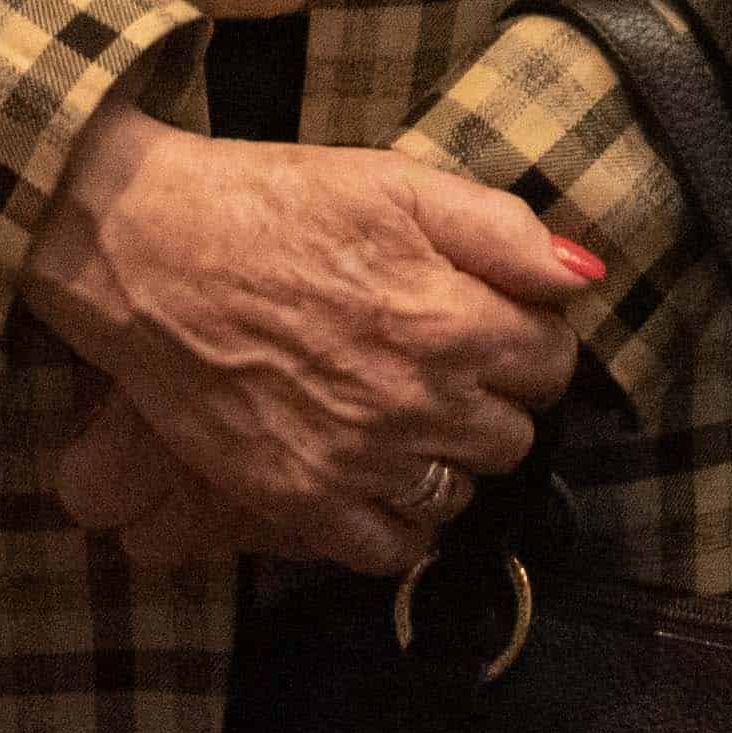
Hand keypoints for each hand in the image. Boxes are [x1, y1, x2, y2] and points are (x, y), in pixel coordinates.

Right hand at [19, 102, 594, 575]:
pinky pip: (391, 549)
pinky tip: (379, 477)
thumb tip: (583, 278)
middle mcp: (417, 403)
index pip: (552, 363)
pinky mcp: (299, 503)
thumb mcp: (397, 182)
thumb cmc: (273, 204)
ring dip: (450, 460)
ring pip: (460, 495)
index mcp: (451, 320)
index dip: (531, 341)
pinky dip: (399, 523)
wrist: (147, 251)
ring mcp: (358, 462)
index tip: (495, 325)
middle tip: (445, 366)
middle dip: (494, 400)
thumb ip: (502, 231)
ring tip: (408, 417)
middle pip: (513, 436)